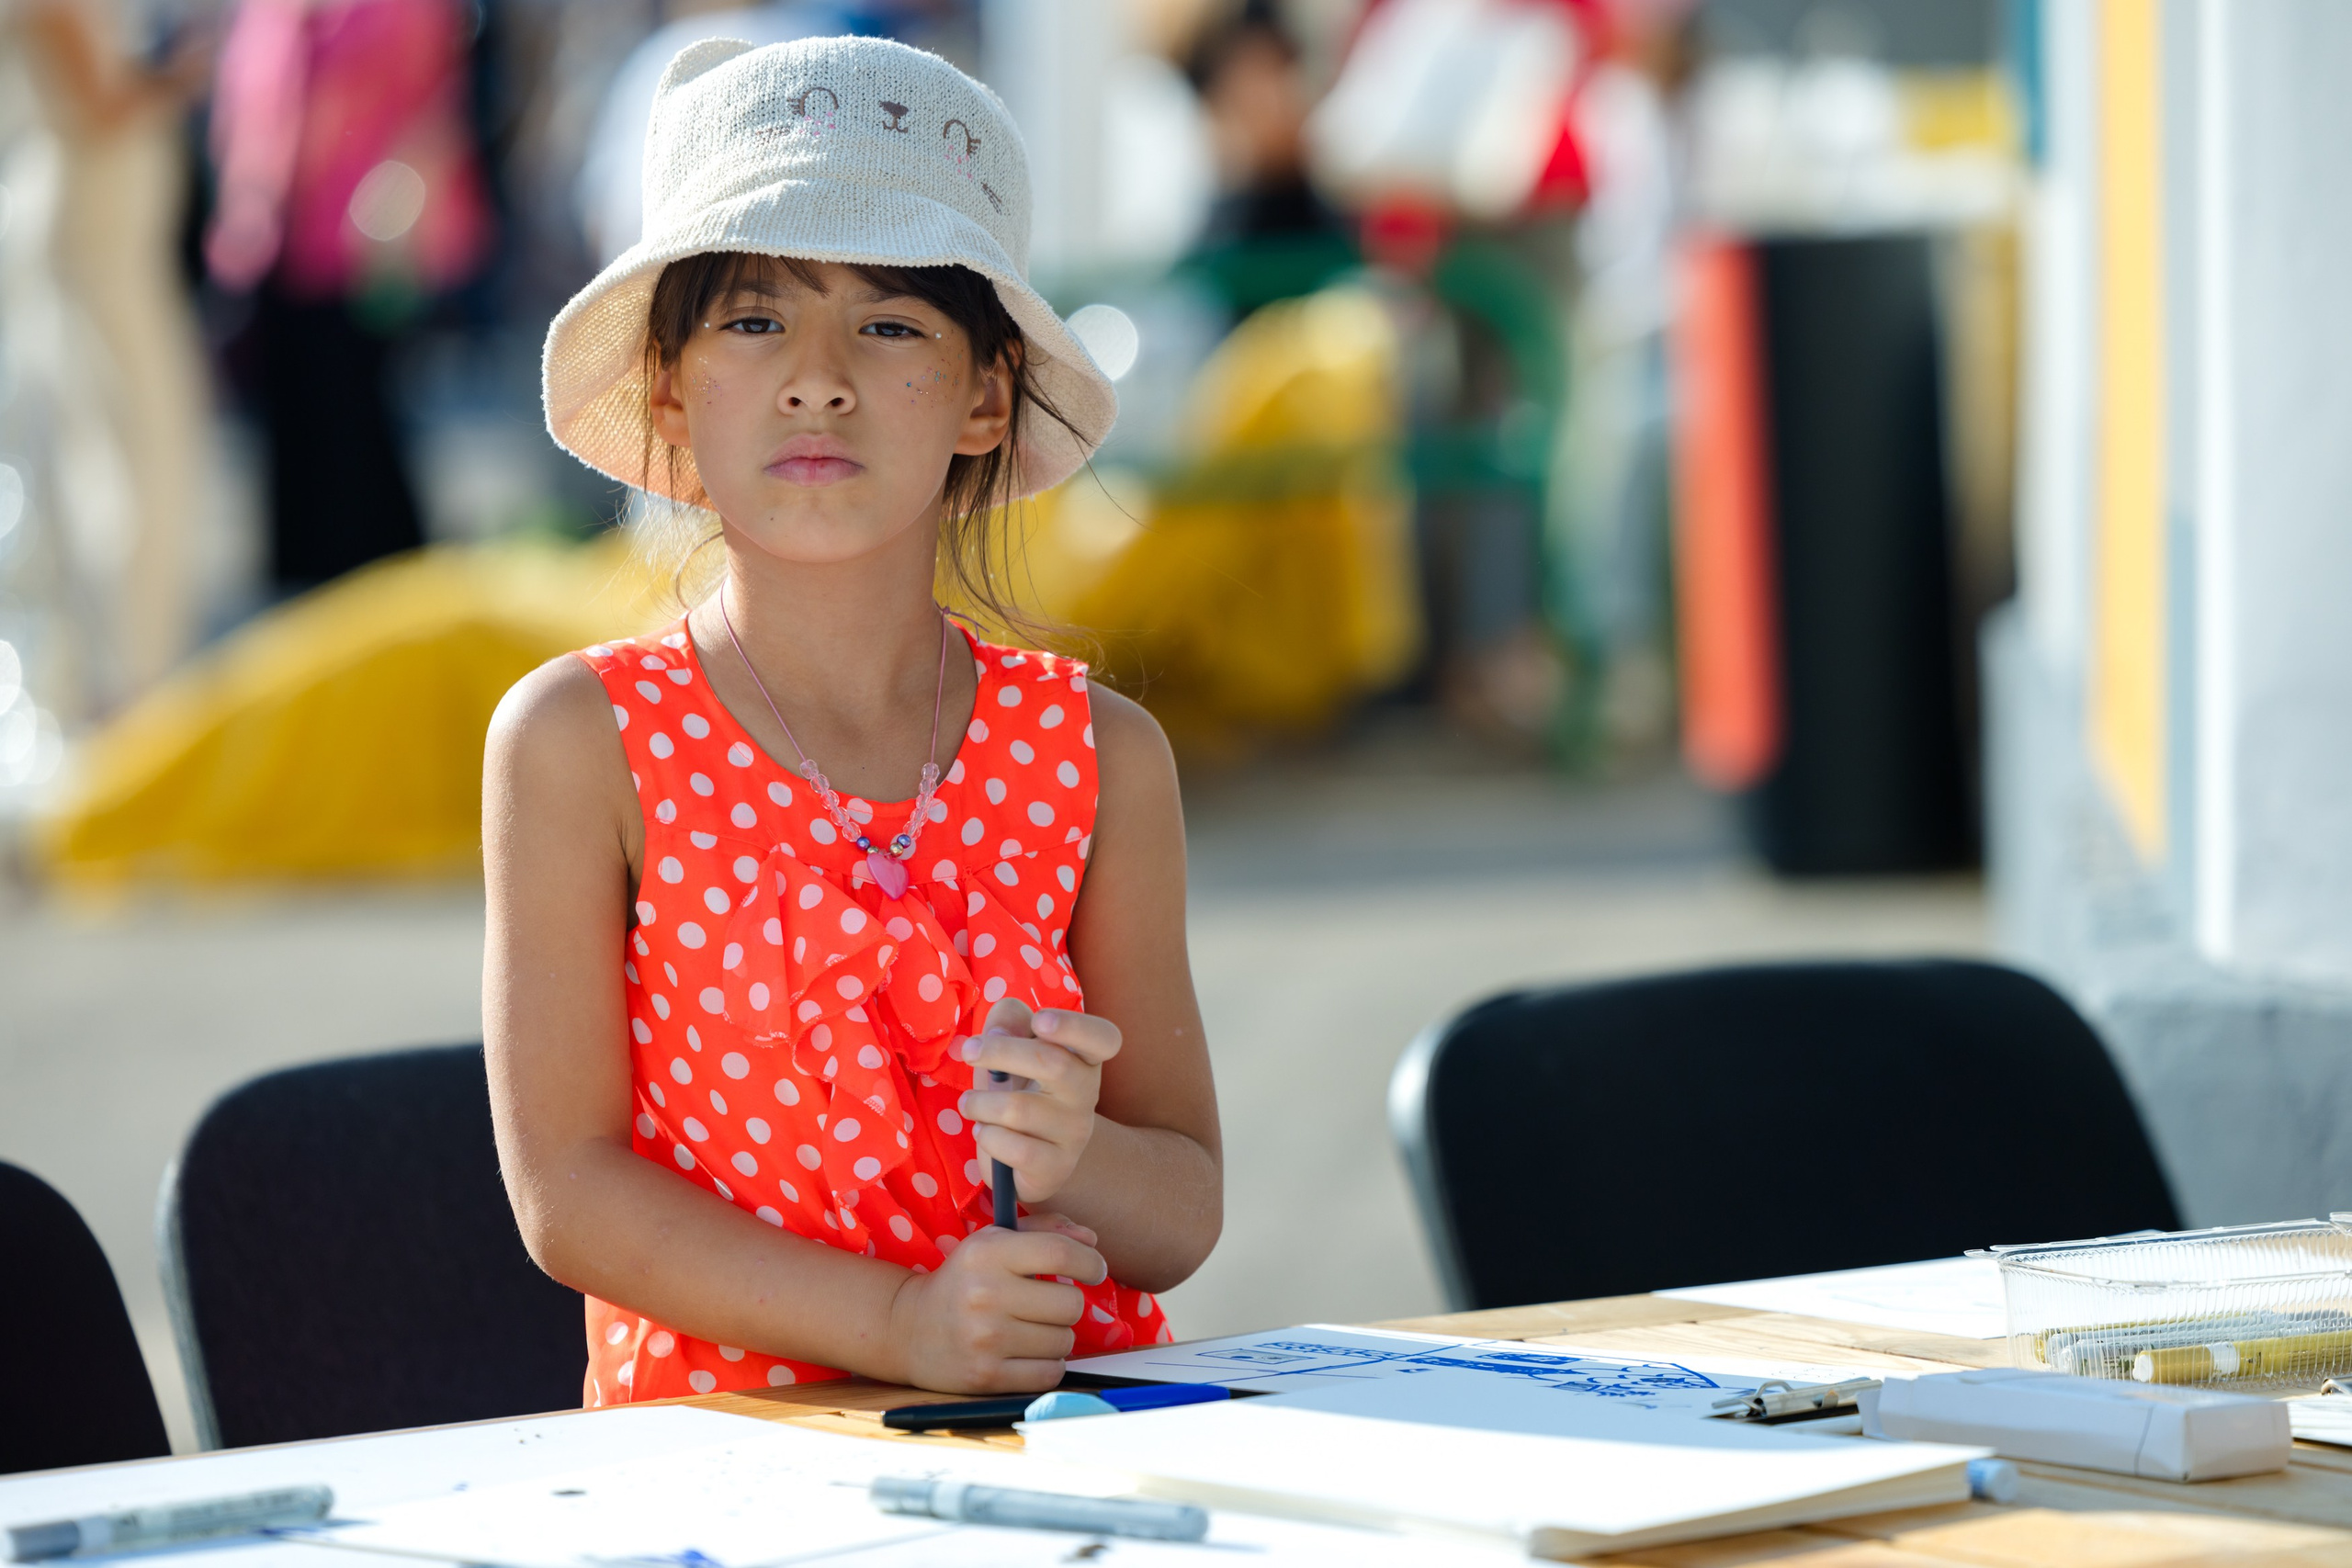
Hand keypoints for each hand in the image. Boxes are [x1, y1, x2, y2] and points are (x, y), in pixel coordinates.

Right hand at [886, 1213, 1105, 1391]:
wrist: (908, 1328)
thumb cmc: (963, 1280)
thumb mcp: (994, 1242)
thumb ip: (1044, 1232)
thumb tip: (1092, 1242)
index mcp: (987, 1253)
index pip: (1061, 1254)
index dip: (1090, 1263)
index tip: (1094, 1270)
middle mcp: (985, 1294)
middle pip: (1070, 1303)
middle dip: (1067, 1303)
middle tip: (1046, 1304)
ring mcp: (985, 1339)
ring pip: (1063, 1341)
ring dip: (1056, 1336)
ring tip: (1030, 1329)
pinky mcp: (986, 1377)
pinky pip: (1050, 1373)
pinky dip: (1047, 1364)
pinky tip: (1026, 1353)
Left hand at [959, 1000, 1122, 1205]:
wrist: (1027, 1158)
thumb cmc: (1020, 1090)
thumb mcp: (1012, 1048)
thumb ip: (1008, 1021)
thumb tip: (998, 1031)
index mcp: (1083, 1058)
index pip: (1103, 1038)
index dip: (1074, 1026)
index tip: (1038, 1021)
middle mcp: (1087, 1093)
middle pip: (1052, 1063)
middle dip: (1000, 1052)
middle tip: (968, 1052)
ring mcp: (1075, 1133)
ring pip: (1021, 1109)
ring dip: (981, 1103)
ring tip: (969, 1104)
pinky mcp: (1056, 1167)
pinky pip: (1016, 1149)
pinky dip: (988, 1137)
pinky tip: (984, 1132)